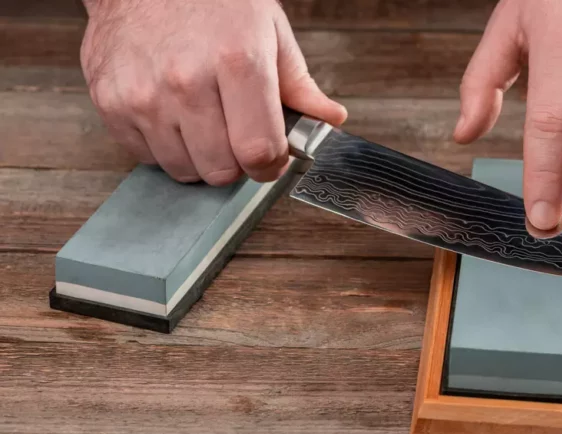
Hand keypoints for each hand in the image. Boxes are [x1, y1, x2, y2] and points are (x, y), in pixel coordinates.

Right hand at [80, 0, 345, 184]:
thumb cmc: (212, 2)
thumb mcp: (270, 32)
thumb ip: (300, 86)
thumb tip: (331, 120)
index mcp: (238, 62)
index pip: (260, 151)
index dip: (271, 164)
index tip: (270, 158)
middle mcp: (187, 82)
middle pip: (221, 170)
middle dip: (236, 163)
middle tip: (235, 135)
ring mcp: (144, 95)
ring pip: (184, 170)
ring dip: (199, 156)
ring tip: (202, 118)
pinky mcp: (111, 103)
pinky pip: (147, 157)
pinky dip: (164, 146)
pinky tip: (171, 113)